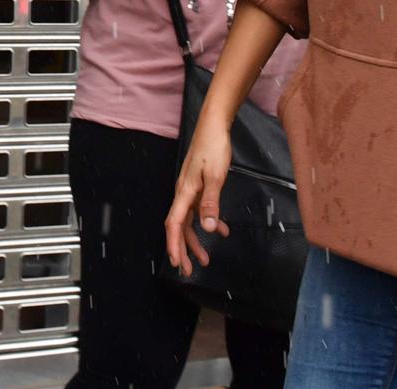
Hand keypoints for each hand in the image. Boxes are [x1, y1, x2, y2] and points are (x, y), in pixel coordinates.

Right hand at [165, 119, 232, 274]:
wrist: (214, 125)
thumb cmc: (213, 147)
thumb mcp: (216, 176)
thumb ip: (212, 202)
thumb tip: (207, 227)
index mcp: (185, 192)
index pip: (175, 224)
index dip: (174, 245)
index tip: (176, 263)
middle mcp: (184, 193)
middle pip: (179, 227)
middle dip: (183, 249)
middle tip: (188, 270)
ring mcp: (191, 190)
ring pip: (189, 221)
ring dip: (195, 240)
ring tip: (204, 259)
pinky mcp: (199, 186)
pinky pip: (200, 210)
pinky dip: (209, 222)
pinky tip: (221, 230)